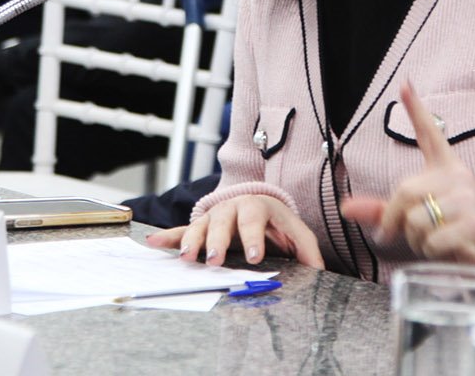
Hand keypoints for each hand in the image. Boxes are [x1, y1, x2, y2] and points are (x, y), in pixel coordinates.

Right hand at [145, 194, 324, 268]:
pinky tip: (154, 243)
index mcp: (257, 207)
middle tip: (215, 259)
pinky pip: (182, 230)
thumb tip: (320, 271)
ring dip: (192, 241)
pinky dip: (168, 236)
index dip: (254, 237)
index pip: (255, 220)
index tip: (255, 256)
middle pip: (223, 222)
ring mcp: (214, 216)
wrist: (259, 203)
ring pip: (200, 226)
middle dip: (218, 241)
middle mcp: (232, 207)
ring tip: (186, 257)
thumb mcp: (297, 232)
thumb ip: (308, 250)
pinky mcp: (201, 225)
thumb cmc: (277, 222)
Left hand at [341, 81, 474, 288]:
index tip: (405, 83)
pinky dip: (432, 252)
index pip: (430, 134)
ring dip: (417, 241)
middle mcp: (457, 176)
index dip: (416, 109)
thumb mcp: (417, 217)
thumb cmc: (452, 231)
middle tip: (413, 234)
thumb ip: (383, 211)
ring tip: (436, 241)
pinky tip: (449, 250)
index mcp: (445, 168)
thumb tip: (345, 207)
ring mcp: (468, 198)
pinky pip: (433, 240)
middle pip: (404, 191)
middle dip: (398, 221)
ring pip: (416, 220)